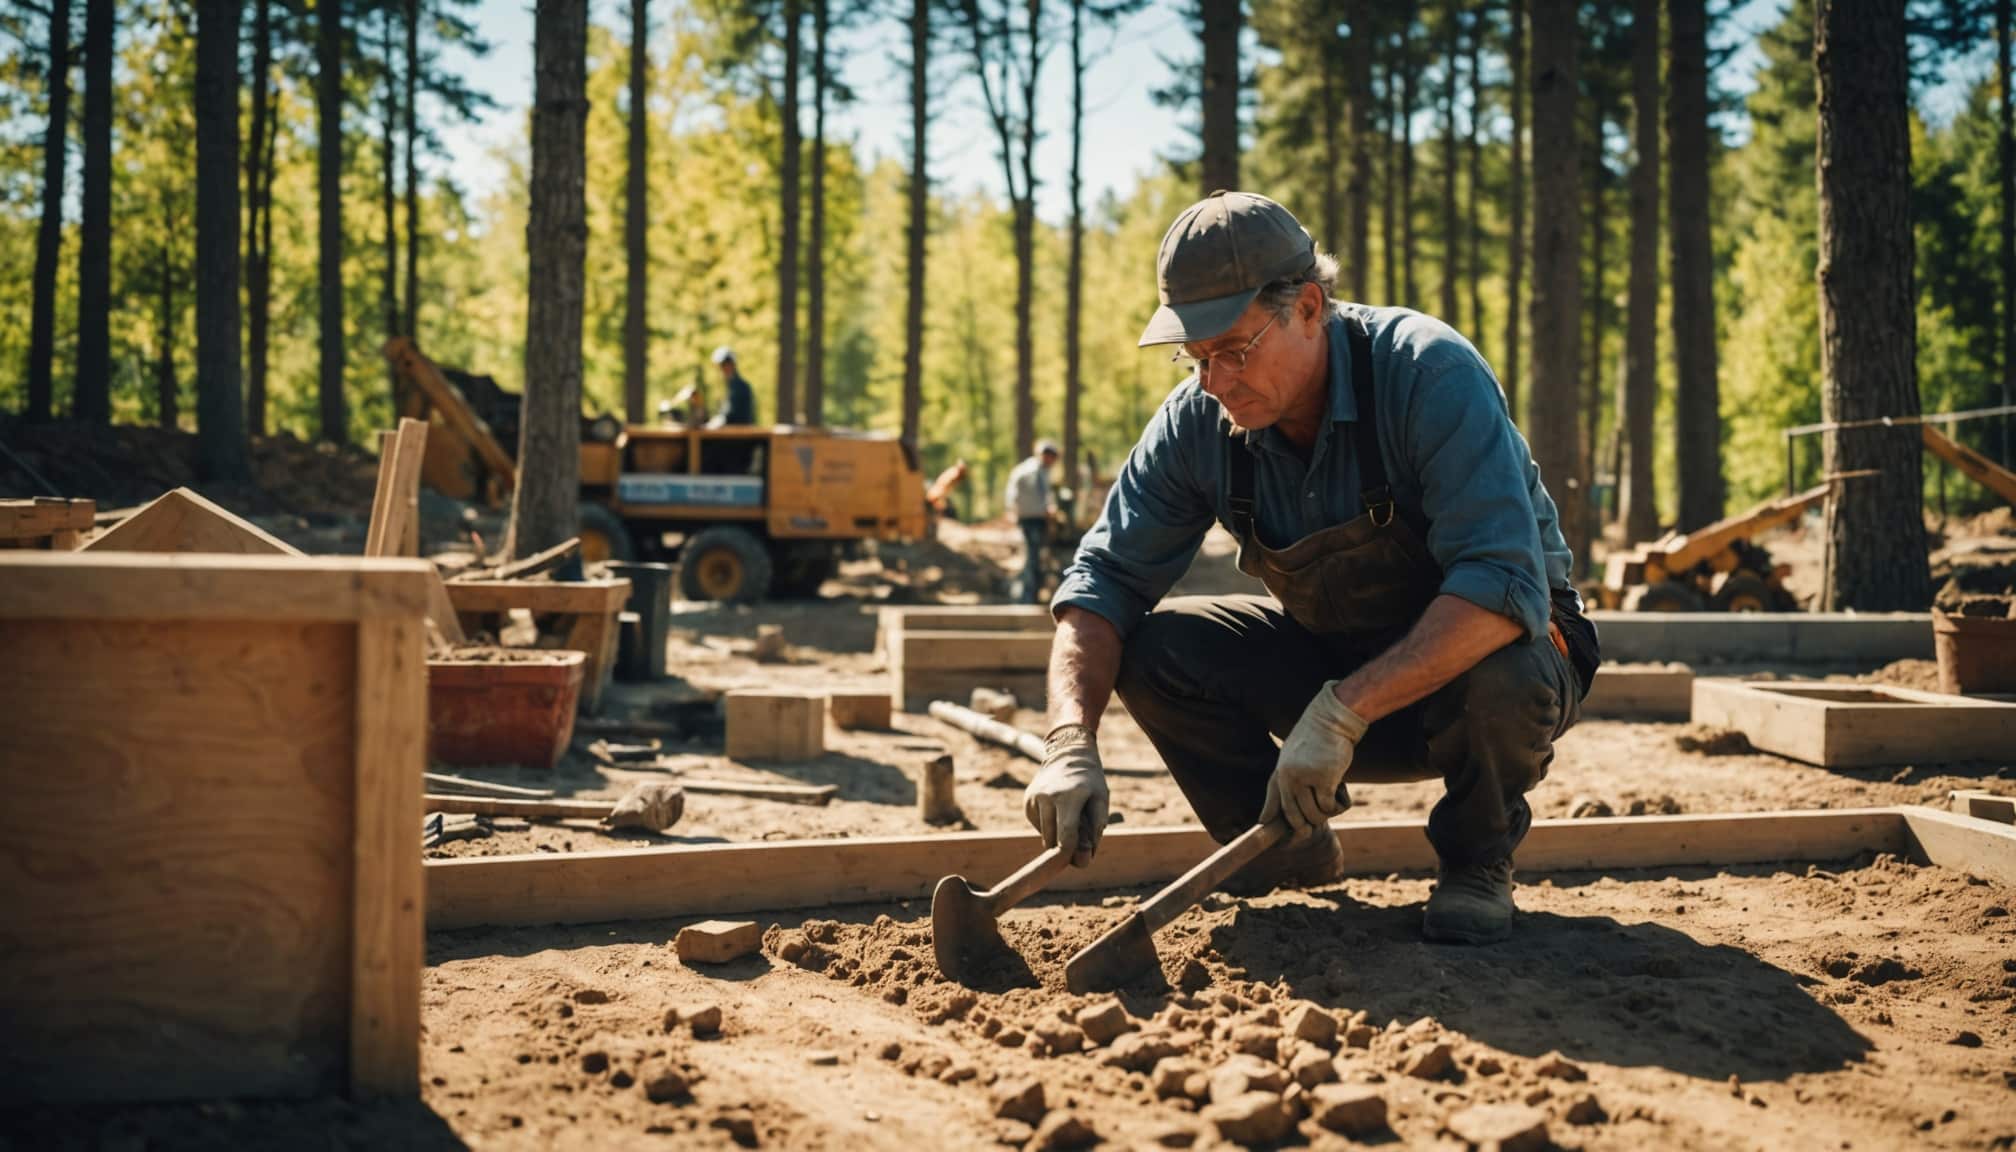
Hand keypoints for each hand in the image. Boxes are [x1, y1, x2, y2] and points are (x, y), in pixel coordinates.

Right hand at [1024, 723, 1109, 866]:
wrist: (1068, 752)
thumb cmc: (1089, 780)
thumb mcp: (1101, 799)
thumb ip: (1096, 828)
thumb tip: (1084, 857)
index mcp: (1069, 797)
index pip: (1065, 837)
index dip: (1071, 854)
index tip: (1078, 861)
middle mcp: (1047, 797)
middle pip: (1052, 839)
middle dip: (1065, 847)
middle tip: (1079, 841)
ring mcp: (1034, 798)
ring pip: (1044, 835)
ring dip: (1057, 835)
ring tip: (1069, 816)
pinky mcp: (1027, 801)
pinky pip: (1038, 825)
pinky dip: (1049, 825)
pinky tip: (1057, 810)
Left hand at [1260, 681, 1368, 838]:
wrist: (1331, 720)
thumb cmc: (1312, 741)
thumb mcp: (1289, 761)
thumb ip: (1280, 788)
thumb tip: (1263, 819)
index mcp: (1279, 775)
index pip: (1275, 810)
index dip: (1279, 829)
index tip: (1285, 841)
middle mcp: (1289, 778)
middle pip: (1298, 819)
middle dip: (1311, 823)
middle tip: (1323, 810)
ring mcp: (1306, 779)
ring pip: (1316, 815)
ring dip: (1328, 811)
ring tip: (1333, 794)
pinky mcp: (1325, 779)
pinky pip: (1331, 806)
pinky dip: (1339, 804)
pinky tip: (1342, 790)